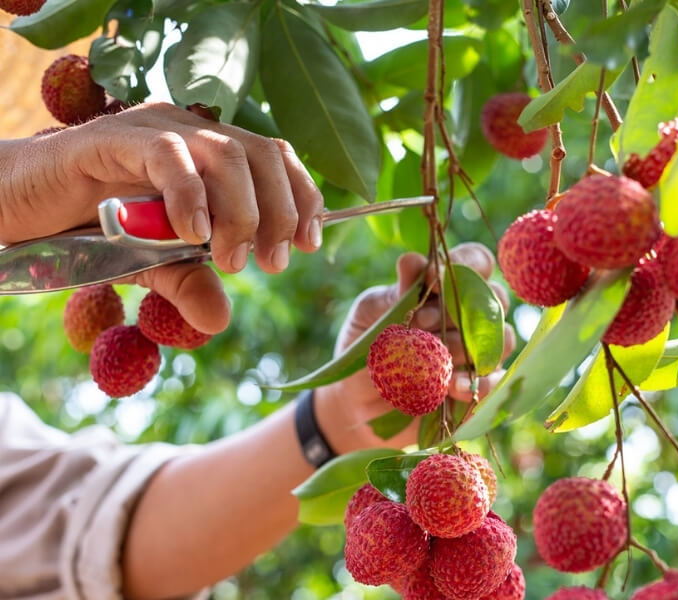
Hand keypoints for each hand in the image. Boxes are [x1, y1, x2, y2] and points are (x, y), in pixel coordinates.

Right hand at [0, 102, 322, 332]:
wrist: (11, 207)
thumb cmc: (84, 229)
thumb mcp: (146, 266)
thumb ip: (185, 283)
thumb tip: (219, 320)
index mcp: (206, 152)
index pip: (274, 157)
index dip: (302, 196)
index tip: (310, 244)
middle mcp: (186, 132)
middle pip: (261, 154)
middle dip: (281, 211)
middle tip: (273, 263)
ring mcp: (150, 131)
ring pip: (225, 153)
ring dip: (242, 211)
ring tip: (232, 259)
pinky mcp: (111, 140)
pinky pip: (166, 156)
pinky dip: (190, 197)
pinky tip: (193, 236)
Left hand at [314, 242, 516, 454]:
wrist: (359, 402)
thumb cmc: (368, 348)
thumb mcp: (371, 315)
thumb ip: (395, 292)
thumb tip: (412, 261)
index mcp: (447, 288)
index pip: (477, 261)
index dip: (465, 264)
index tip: (433, 279)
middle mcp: (470, 316)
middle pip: (496, 298)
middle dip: (459, 310)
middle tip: (421, 324)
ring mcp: (480, 352)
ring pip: (501, 339)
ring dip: (466, 347)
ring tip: (433, 361)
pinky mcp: (481, 388)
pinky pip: (497, 381)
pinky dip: (479, 383)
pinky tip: (453, 388)